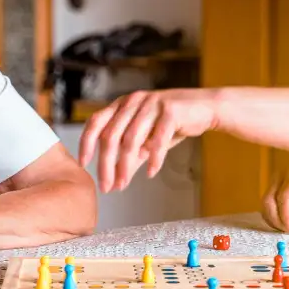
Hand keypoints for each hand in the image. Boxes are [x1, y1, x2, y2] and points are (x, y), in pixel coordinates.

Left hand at [79, 89, 218, 193]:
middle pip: (111, 136)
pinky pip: (158, 139)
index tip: (83, 164)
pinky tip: (151, 172)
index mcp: (122, 105)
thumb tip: (114, 181)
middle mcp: (133, 102)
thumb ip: (130, 157)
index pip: (95, 122)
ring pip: (131, 140)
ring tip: (123, 184)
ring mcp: (151, 104)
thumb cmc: (172, 123)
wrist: (205, 108)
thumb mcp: (146, 140)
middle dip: (106, 164)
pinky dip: (153, 158)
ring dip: (126, 166)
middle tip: (106, 186)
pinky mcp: (171, 111)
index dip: (86, 143)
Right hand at [260, 166, 288, 234]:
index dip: (285, 214)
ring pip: (265, 204)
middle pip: (269, 200)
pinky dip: (271, 217)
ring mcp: (273, 183)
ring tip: (286, 228)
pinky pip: (266, 206)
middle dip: (276, 219)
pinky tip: (282, 224)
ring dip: (273, 219)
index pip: (284, 196)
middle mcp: (280, 178)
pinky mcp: (270, 190)